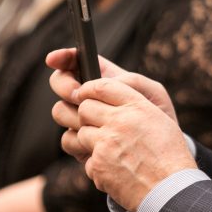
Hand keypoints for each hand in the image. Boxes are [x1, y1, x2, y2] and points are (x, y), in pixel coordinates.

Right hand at [47, 49, 177, 134]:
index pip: (75, 61)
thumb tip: (102, 84)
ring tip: (97, 122)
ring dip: (75, 115)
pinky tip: (96, 144)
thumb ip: (130, 82)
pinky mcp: (81, 144)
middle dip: (65, 86)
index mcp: (104, 78)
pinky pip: (67, 139)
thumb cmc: (158, 116)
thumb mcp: (152, 93)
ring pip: (60, 111)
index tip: (52, 59)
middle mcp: (88, 97)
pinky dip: (80, 140)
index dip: (62, 57)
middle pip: (59, 82)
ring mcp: (81, 120)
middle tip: (79, 96)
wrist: (159, 154)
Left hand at [52, 74, 195, 211]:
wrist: (170, 190)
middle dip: (86, 116)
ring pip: (81, 133)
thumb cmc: (169, 156)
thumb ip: (135, 106)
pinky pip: (86, 160)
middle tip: (96, 126)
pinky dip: (97, 166)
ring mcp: (107, 143)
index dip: (89, 89)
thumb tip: (110, 99)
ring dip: (90, 142)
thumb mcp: (159, 120)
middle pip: (85, 108)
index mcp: (138, 107)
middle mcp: (120, 121)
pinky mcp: (98, 164)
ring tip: (108, 152)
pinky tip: (115, 170)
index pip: (103, 86)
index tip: (85, 95)